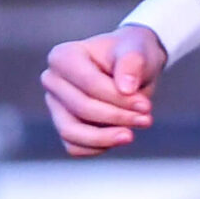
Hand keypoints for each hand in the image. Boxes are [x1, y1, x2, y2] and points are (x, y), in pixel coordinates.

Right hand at [41, 24, 164, 155]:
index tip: (146, 106)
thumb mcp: (137, 50)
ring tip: (131, 134)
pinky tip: (120, 136)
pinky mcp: (64, 127)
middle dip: (117, 117)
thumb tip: (125, 88)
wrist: (132, 68)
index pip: (89, 84)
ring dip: (105, 138)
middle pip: (82, 108)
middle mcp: (52, 81)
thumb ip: (132, 62)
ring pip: (72, 132)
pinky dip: (99, 147)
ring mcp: (56, 106)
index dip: (119, 99)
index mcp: (63, 56)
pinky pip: (75, 147)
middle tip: (146, 118)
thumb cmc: (131, 54)